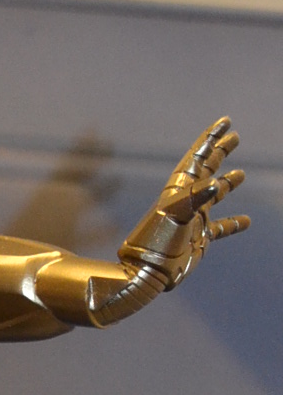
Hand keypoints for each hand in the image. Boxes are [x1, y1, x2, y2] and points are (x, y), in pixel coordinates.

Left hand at [152, 116, 248, 265]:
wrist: (147, 272)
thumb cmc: (157, 242)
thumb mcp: (174, 214)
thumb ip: (194, 197)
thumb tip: (217, 183)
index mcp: (179, 189)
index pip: (198, 156)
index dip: (211, 138)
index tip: (226, 122)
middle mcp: (187, 200)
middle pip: (207, 169)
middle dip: (220, 152)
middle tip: (235, 136)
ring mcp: (193, 218)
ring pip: (215, 196)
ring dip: (227, 184)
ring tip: (241, 174)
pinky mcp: (199, 238)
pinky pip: (220, 228)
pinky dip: (233, 223)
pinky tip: (247, 221)